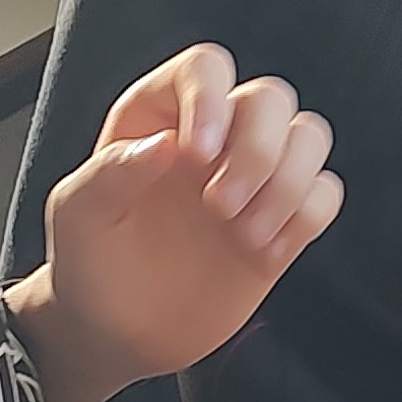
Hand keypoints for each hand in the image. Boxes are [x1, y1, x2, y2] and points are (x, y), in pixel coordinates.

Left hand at [8, 45, 341, 401]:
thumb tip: (165, 142)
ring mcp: (254, 177)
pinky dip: (305, 217)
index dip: (211, 99)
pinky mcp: (284, 220)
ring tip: (246, 234)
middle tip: (220, 207)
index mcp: (161, 116)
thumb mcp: (76, 215)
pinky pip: (325, 194)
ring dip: (288, 184)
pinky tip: (265, 251)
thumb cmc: (90, 264)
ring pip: (310, 137)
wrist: (117, 333)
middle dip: (258, 150)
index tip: (196, 155)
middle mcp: (216, 135)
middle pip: (271, 98)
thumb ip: (108, 173)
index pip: (205, 68)